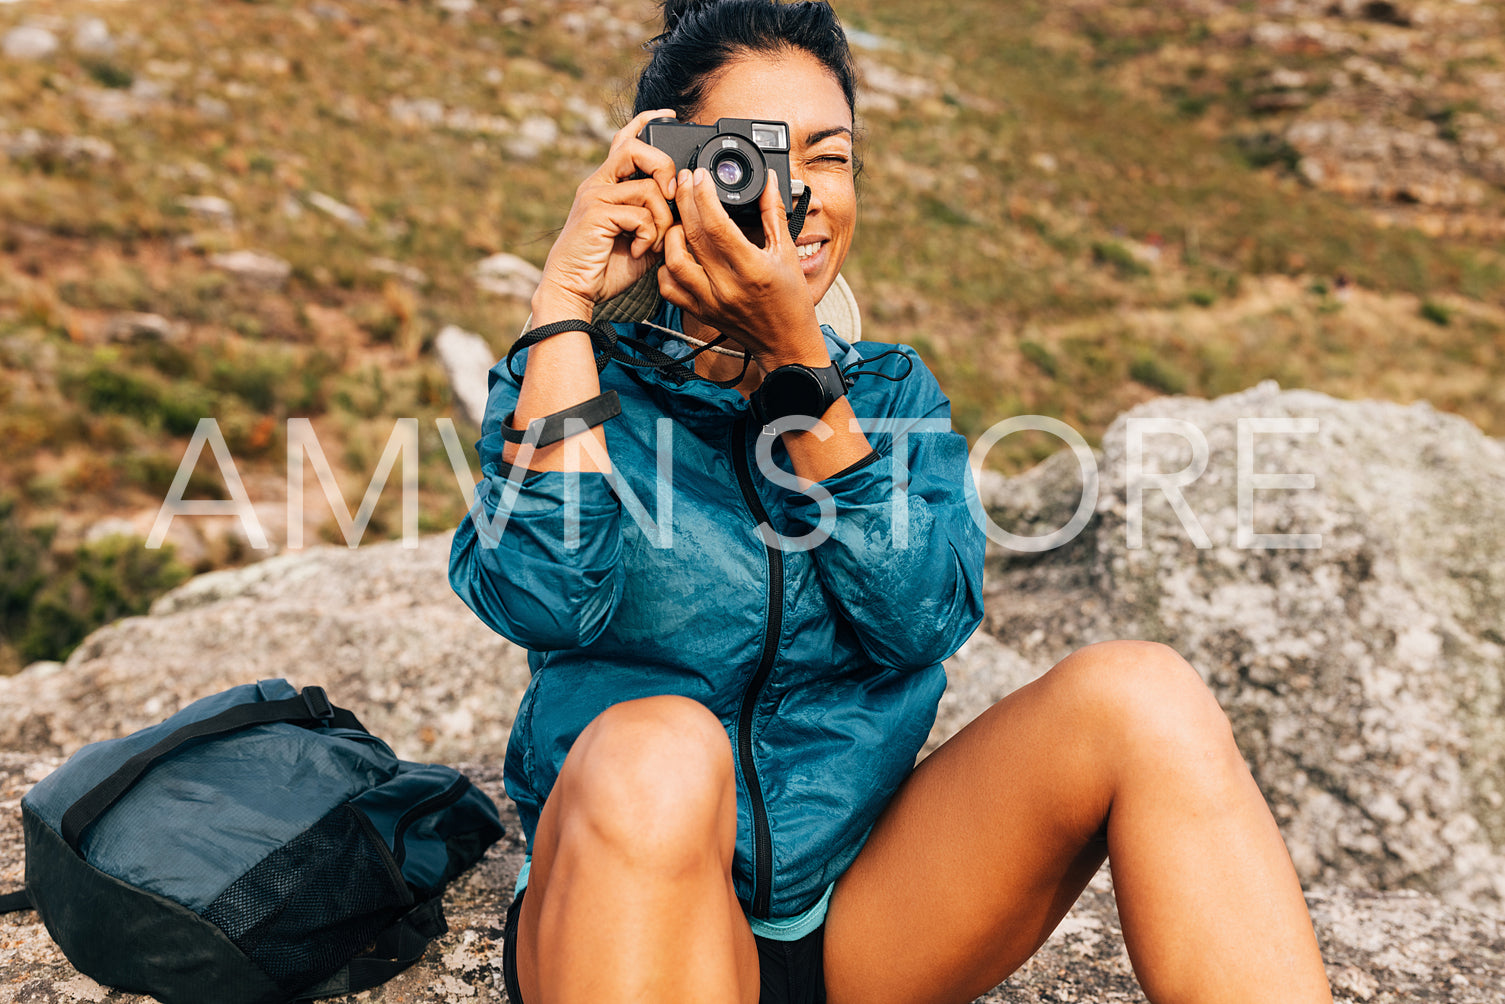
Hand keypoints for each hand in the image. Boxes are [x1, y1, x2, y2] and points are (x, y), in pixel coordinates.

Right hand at [533, 109, 680, 316]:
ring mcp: (595, 197)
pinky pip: (641, 214)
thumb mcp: (642, 238)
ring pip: (648, 188)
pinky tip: (637, 251)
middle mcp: (598, 184)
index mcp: (608, 184)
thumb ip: (659, 218)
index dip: (646, 122)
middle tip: (670, 196)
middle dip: (664, 168)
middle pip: (637, 148)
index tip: (669, 116)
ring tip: (651, 242)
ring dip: (662, 220)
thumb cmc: (606, 267)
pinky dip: (648, 237)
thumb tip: (683, 206)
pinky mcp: (596, 214)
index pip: (625, 140)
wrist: (574, 289)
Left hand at [657, 167, 828, 370]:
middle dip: (685, 201)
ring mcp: (710, 302)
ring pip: (673, 262)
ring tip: (680, 218)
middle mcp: (727, 287)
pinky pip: (669, 289)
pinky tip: (676, 252)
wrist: (786, 343)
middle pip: (692, 236)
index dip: (704, 196)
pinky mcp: (700, 313)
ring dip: (672, 234)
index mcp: (752, 269)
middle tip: (684, 181)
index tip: (700, 176)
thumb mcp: (787, 253)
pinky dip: (666, 267)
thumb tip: (765, 181)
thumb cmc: (791, 300)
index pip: (718, 225)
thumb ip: (773, 213)